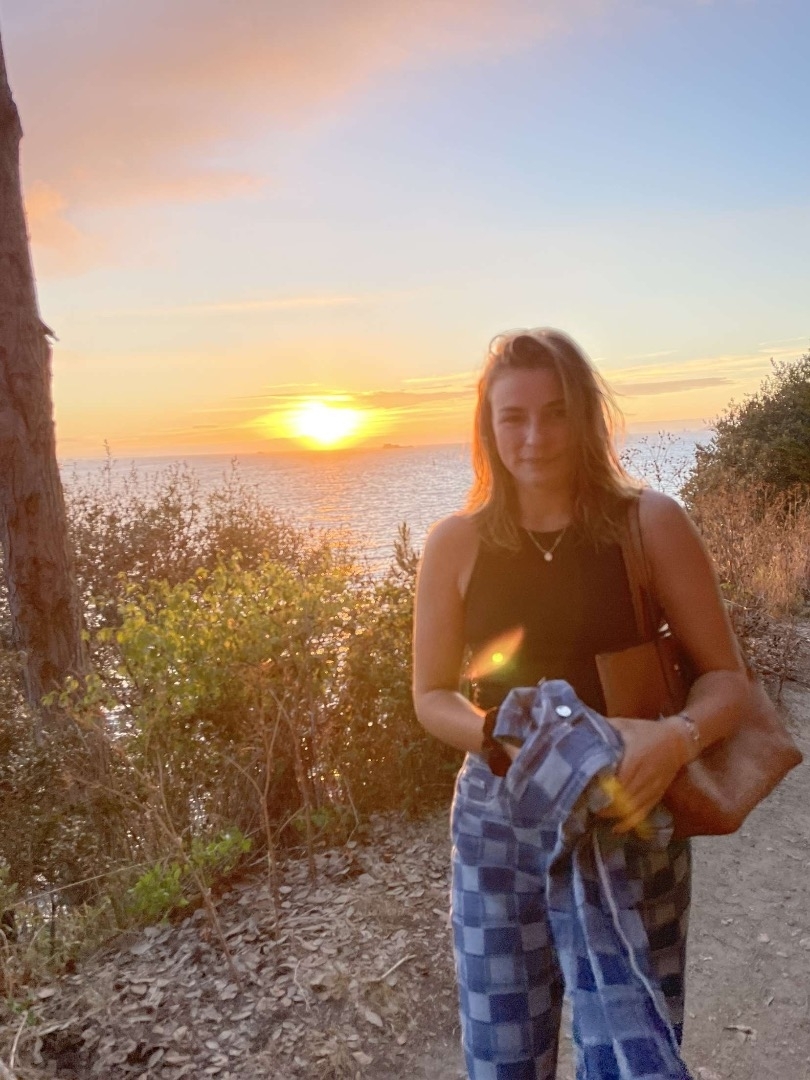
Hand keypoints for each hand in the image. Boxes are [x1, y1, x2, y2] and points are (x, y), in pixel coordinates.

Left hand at [598, 717, 689, 834]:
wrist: (678, 740)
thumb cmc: (647, 731)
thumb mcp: (625, 725)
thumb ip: (604, 728)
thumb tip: (580, 728)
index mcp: (636, 757)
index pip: (619, 780)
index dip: (603, 789)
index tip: (587, 792)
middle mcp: (645, 776)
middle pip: (624, 798)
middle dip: (605, 805)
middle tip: (587, 805)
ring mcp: (653, 788)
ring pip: (633, 808)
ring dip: (614, 814)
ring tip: (597, 815)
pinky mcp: (657, 795)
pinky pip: (643, 812)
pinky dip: (630, 822)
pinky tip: (617, 828)